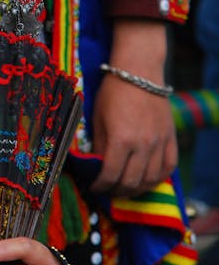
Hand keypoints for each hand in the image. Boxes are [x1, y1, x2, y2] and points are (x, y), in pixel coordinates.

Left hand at [90, 19, 177, 196]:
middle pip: (131, 182)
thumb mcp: (97, 118)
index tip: (94, 188)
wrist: (139, 73)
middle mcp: (143, 145)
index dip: (100, 186)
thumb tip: (96, 166)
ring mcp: (159, 143)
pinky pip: (168, 168)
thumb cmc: (112, 93)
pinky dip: (157, 179)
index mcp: (120, 140)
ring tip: (125, 189)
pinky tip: (146, 180)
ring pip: (150, 179)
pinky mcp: (170, 139)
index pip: (110, 175)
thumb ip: (98, 145)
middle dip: (116, 191)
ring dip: (136, 189)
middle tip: (108, 191)